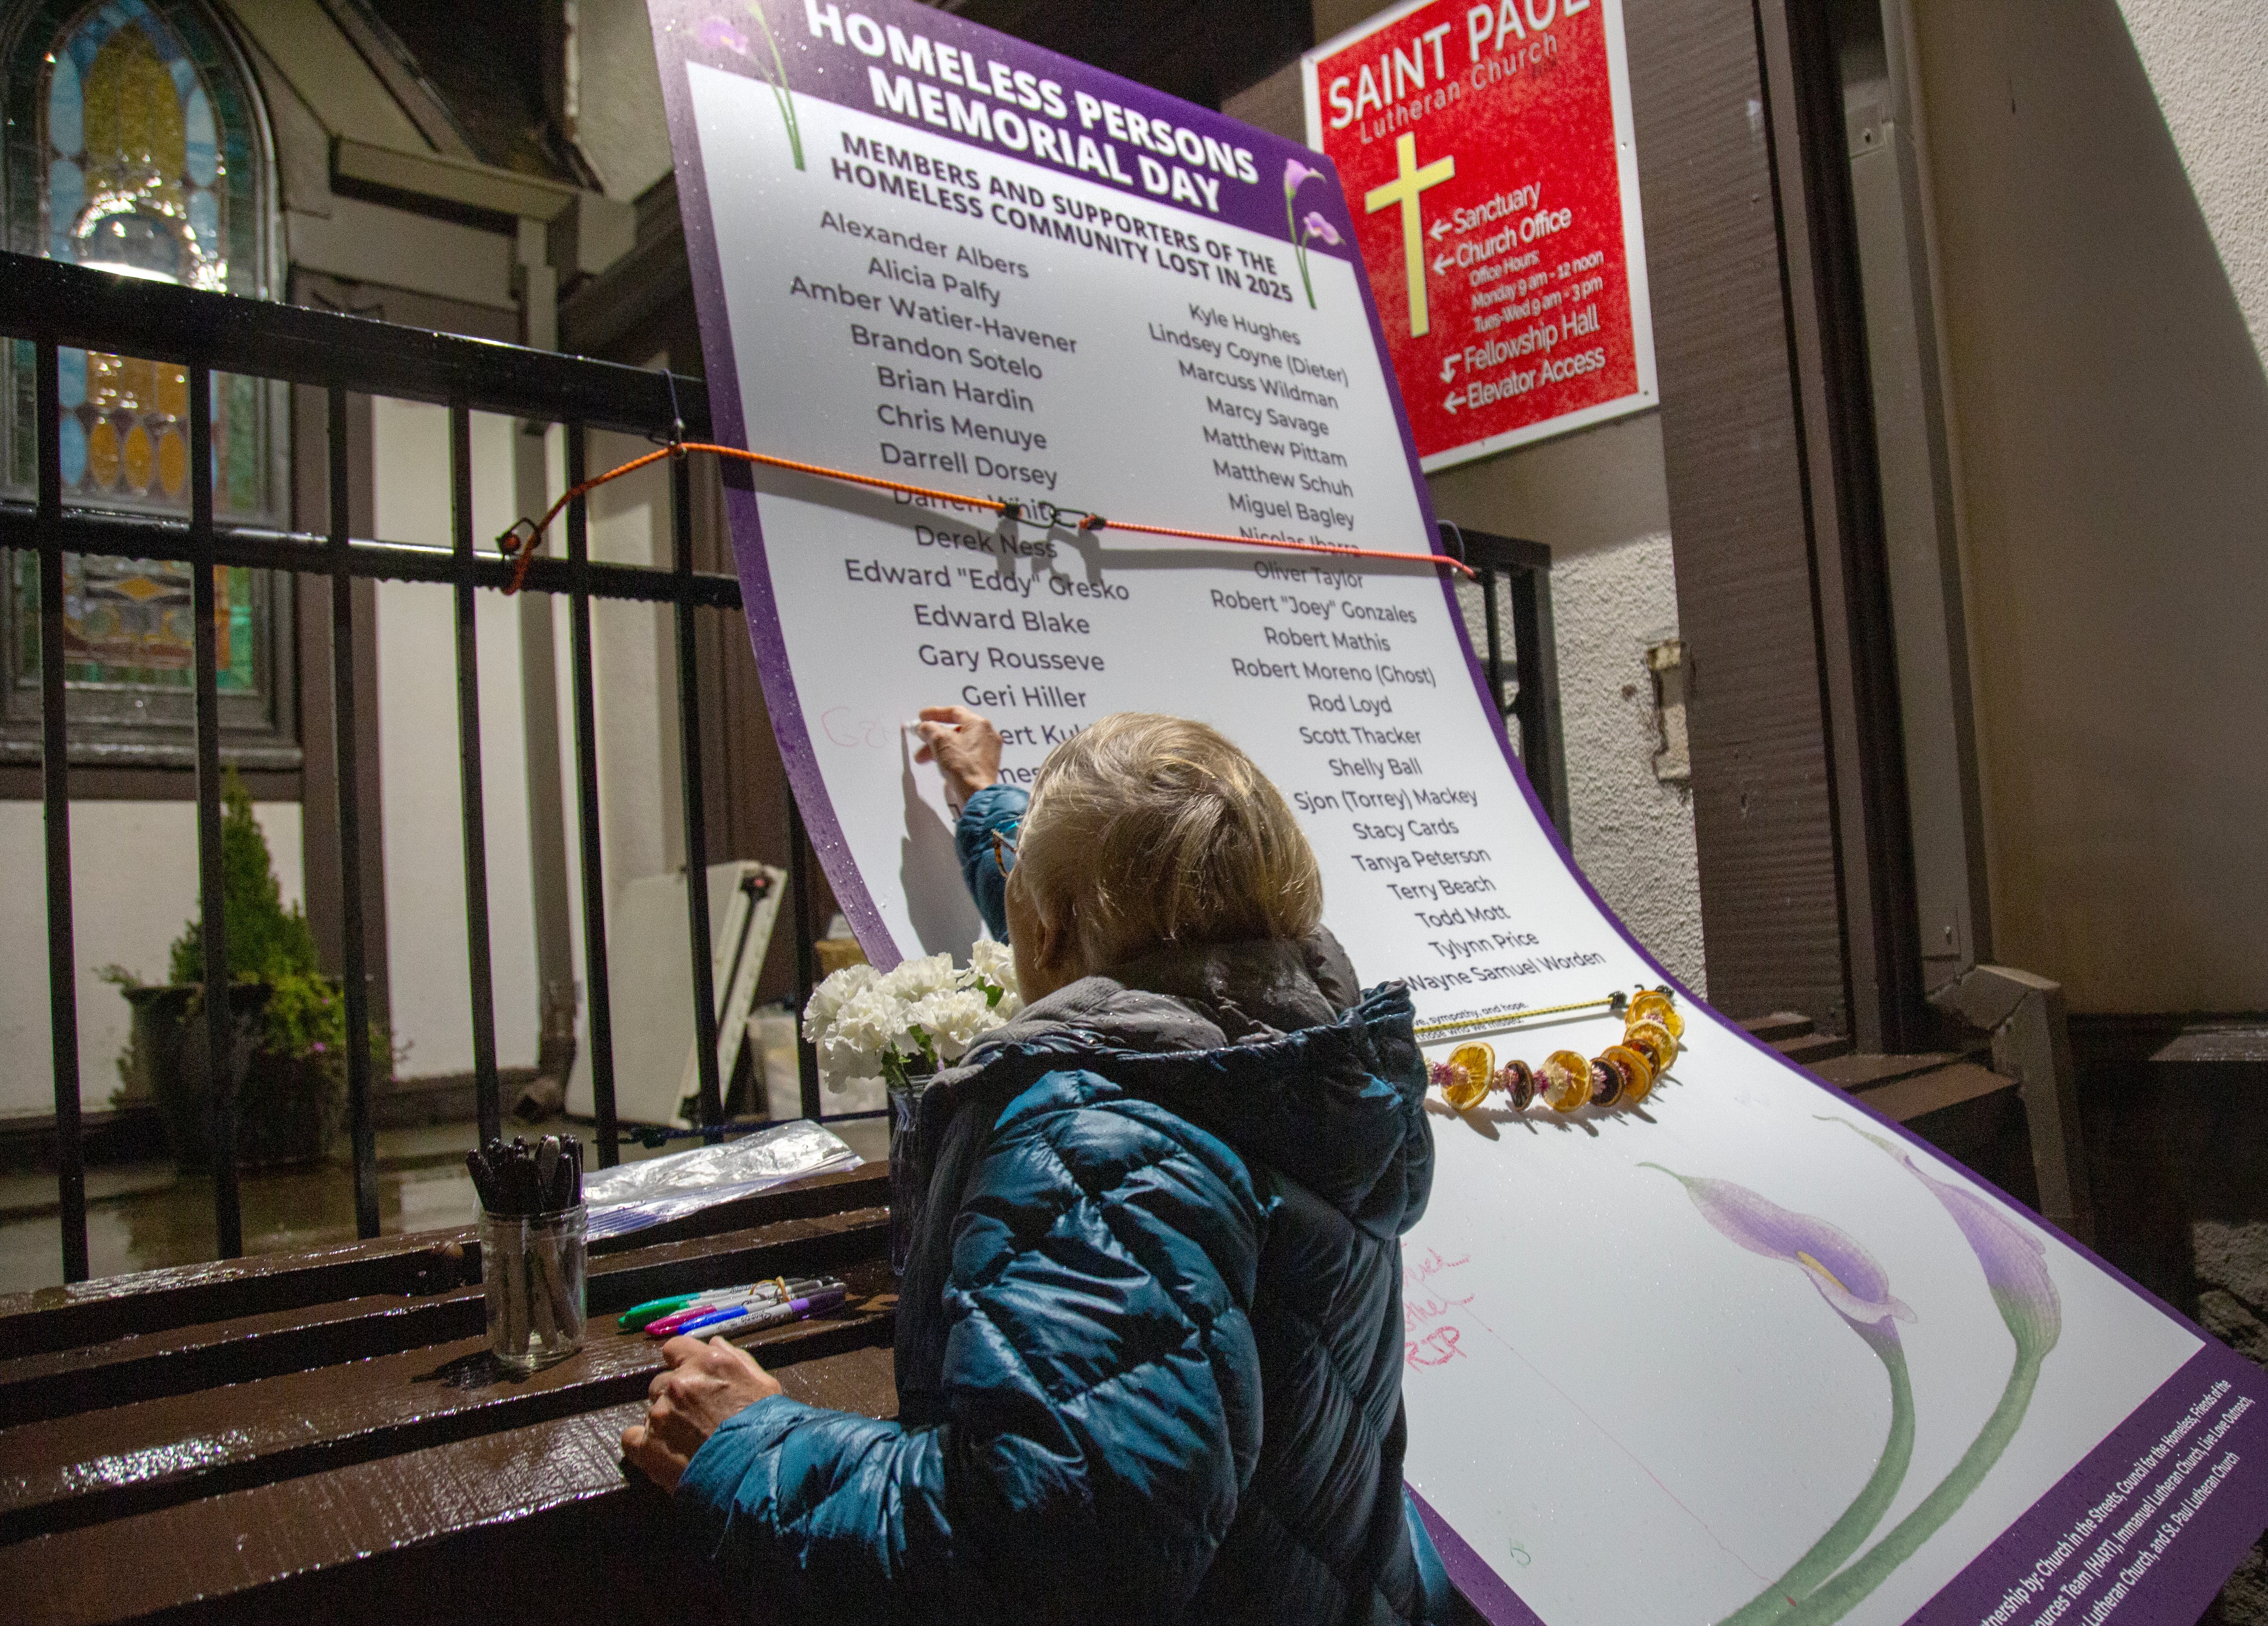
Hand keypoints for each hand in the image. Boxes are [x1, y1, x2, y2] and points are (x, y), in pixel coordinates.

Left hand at [620, 1335, 783, 1490]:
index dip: (680, 1362)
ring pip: (650, 1410)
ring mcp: (661, 1414)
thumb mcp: (764, 1385)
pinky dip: (642, 1444)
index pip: (675, 1348)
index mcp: (708, 1363)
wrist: (758, 1473)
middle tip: (693, 1418)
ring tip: (686, 1442)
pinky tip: (661, 1453)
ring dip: (664, 1421)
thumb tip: (714, 1344)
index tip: (688, 1377)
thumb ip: (737, 1360)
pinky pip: (631, 1438)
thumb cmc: (767, 1429)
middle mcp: (680, 1383)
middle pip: (661, 1382)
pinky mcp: (648, 1445)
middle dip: (674, 1397)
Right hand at [913, 705, 1001, 812]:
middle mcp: (987, 735)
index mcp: (979, 724)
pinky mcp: (985, 765)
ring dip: (939, 749)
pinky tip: (941, 765)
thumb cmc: (963, 766)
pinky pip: (964, 755)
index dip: (935, 713)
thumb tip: (924, 727)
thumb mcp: (940, 741)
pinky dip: (950, 757)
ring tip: (924, 759)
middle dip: (934, 736)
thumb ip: (929, 729)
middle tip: (921, 741)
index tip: (923, 717)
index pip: (955, 712)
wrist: (976, 793)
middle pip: (955, 730)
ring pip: (958, 744)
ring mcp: (988, 751)